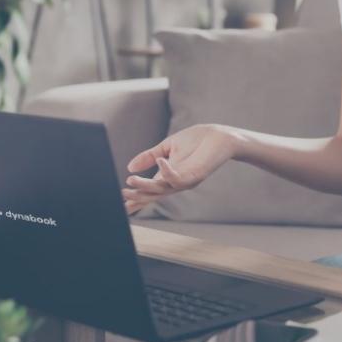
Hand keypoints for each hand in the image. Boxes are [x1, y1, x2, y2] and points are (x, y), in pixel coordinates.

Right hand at [122, 124, 239, 215]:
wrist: (220, 136)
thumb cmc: (196, 140)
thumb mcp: (166, 147)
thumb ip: (149, 156)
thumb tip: (129, 167)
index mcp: (169, 177)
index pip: (149, 191)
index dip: (136, 199)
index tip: (121, 206)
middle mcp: (176, 183)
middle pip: (154, 194)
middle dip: (137, 196)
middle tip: (123, 195)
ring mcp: (186, 181)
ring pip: (162, 189)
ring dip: (145, 185)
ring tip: (131, 180)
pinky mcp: (195, 175)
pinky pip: (178, 178)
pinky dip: (167, 172)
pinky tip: (160, 161)